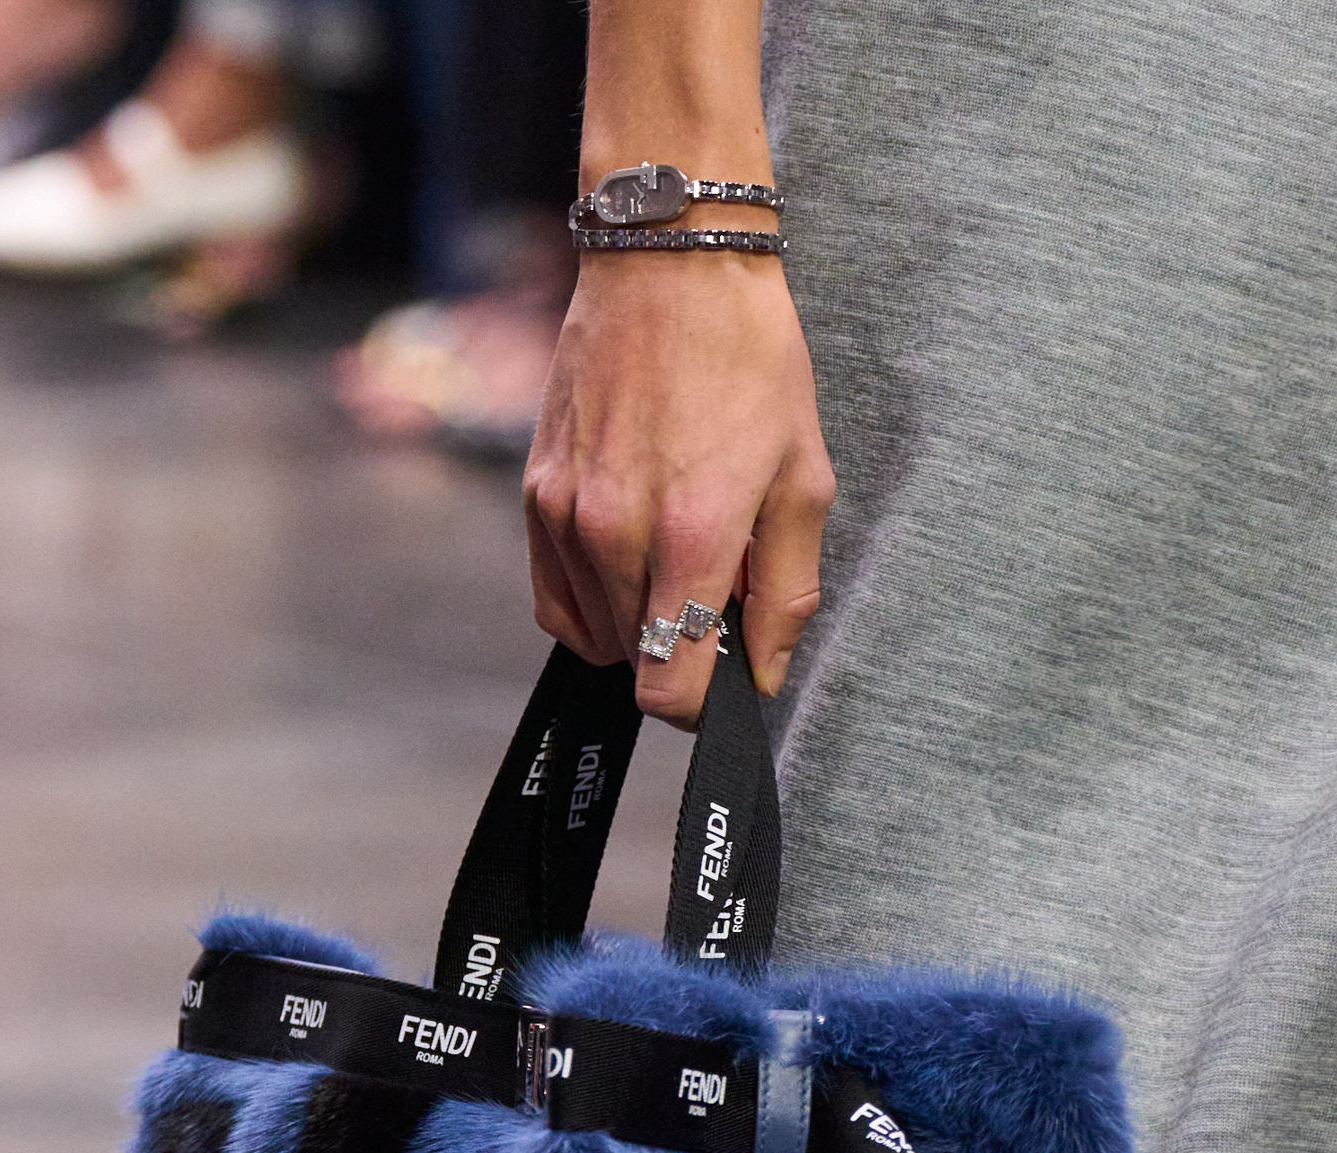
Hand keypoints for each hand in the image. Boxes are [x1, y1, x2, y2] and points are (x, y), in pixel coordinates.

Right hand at [524, 250, 834, 727]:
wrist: (668, 264)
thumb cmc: (748, 361)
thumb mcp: (801, 476)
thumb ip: (787, 590)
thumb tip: (763, 674)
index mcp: (690, 535)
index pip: (667, 687)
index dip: (698, 703)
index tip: (722, 679)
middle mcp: (614, 536)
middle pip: (635, 663)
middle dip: (677, 643)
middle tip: (714, 579)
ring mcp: (565, 518)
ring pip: (593, 634)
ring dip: (635, 618)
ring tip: (671, 547)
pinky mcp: (535, 497)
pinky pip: (555, 596)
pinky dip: (592, 598)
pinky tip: (627, 554)